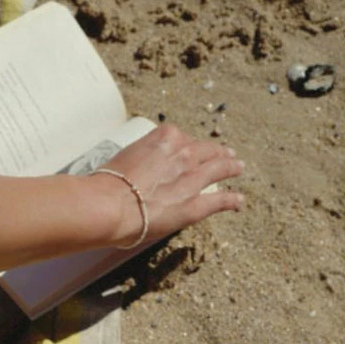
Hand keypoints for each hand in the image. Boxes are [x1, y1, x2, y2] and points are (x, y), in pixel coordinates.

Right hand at [96, 124, 243, 247]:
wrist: (109, 204)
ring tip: (238, 167)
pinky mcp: (194, 205)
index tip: (186, 148)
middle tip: (224, 153)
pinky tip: (238, 201)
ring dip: (230, 167)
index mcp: (164, 138)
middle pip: (204, 149)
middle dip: (215, 151)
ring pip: (219, 168)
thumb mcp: (120, 159)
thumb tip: (127, 172)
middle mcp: (183, 153)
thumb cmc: (106, 183)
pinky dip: (231, 200)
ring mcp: (192, 179)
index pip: (180, 138)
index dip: (185, 145)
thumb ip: (133, 160)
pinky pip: (219, 200)